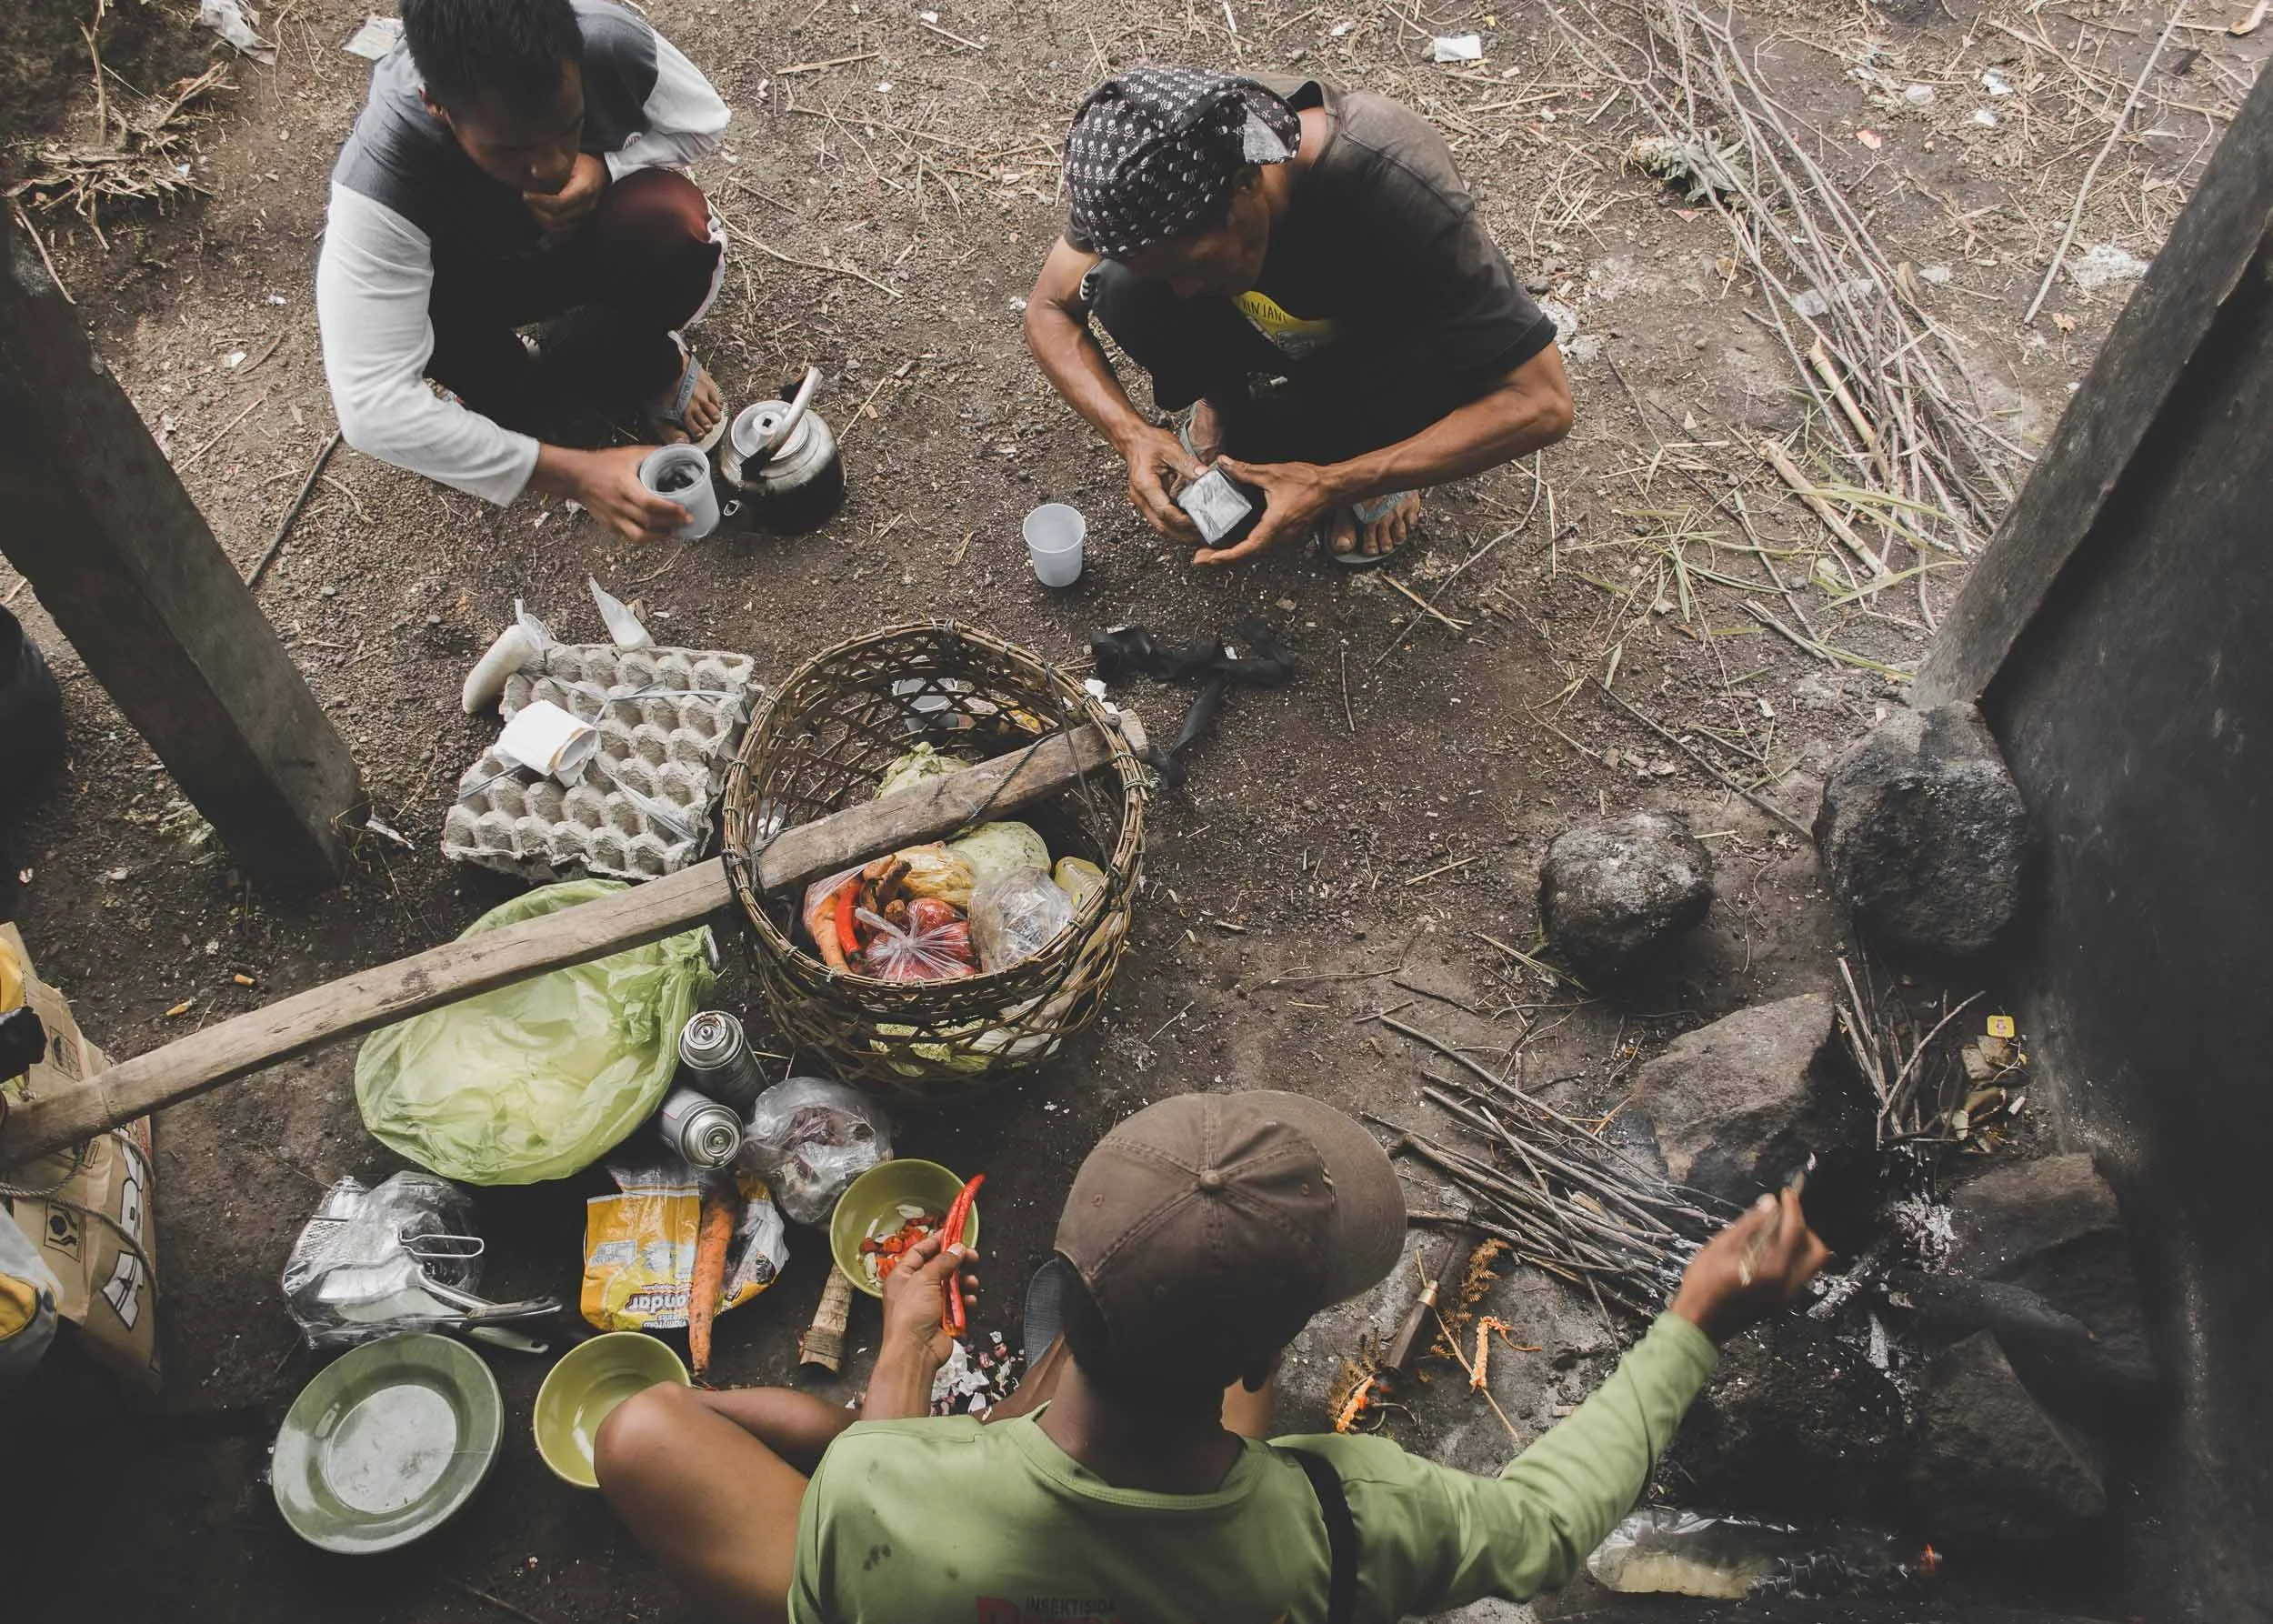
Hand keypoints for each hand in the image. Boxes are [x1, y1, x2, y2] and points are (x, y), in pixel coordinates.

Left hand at [525, 152, 608, 233]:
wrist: (602, 173)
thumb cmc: (585, 164)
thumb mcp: (570, 158)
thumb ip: (553, 165)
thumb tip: (534, 171)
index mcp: (583, 190)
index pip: (558, 203)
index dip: (539, 202)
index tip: (527, 195)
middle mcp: (586, 207)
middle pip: (557, 219)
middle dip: (537, 211)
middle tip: (528, 199)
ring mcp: (586, 217)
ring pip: (559, 229)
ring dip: (543, 220)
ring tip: (534, 207)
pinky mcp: (583, 223)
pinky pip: (565, 234)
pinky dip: (552, 230)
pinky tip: (543, 220)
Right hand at [562, 445, 689, 542]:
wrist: (576, 476)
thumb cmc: (601, 465)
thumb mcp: (627, 454)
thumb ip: (650, 454)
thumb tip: (673, 453)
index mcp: (624, 485)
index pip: (649, 503)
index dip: (669, 509)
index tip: (684, 510)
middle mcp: (618, 504)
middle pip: (648, 521)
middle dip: (671, 523)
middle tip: (687, 520)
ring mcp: (613, 517)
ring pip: (639, 535)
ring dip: (660, 536)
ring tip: (674, 531)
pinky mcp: (610, 525)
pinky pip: (631, 537)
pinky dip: (647, 538)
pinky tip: (657, 534)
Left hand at [877, 1230, 979, 1374]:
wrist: (915, 1351)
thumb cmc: (910, 1315)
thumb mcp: (924, 1279)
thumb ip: (943, 1261)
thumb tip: (957, 1249)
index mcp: (902, 1276)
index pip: (920, 1252)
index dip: (937, 1241)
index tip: (953, 1233)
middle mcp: (915, 1289)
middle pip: (940, 1268)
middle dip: (957, 1262)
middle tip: (971, 1256)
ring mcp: (930, 1305)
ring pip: (952, 1286)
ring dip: (964, 1283)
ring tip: (970, 1283)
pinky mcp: (943, 1319)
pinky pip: (959, 1305)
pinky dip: (966, 1302)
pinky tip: (969, 1302)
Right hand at [1115, 423, 1204, 541]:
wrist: (1132, 440)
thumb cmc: (1147, 443)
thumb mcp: (1170, 449)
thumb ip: (1187, 464)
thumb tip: (1204, 476)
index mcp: (1144, 485)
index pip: (1165, 512)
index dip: (1183, 521)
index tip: (1200, 522)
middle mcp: (1141, 498)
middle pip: (1162, 526)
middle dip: (1183, 535)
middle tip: (1204, 537)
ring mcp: (1143, 502)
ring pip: (1161, 526)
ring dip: (1180, 534)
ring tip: (1200, 536)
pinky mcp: (1148, 502)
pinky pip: (1162, 519)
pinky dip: (1176, 526)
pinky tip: (1190, 527)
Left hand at [1193, 456, 1339, 566]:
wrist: (1333, 488)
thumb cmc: (1309, 482)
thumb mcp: (1272, 474)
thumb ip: (1245, 470)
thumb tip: (1223, 463)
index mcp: (1273, 526)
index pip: (1244, 550)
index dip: (1223, 557)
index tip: (1206, 559)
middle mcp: (1279, 538)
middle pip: (1246, 557)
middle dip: (1221, 560)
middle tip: (1200, 559)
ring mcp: (1284, 539)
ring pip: (1254, 554)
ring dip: (1234, 556)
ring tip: (1213, 554)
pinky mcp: (1287, 536)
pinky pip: (1263, 547)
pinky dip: (1246, 549)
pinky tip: (1236, 543)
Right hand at [1669, 1186, 1830, 1343]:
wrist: (1699, 1323)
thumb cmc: (1704, 1283)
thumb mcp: (1721, 1246)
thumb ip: (1750, 1224)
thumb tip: (1770, 1203)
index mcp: (1774, 1267)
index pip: (1795, 1229)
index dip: (1793, 1207)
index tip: (1786, 1194)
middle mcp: (1789, 1284)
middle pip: (1817, 1251)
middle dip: (1804, 1229)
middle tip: (1783, 1219)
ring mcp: (1788, 1297)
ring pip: (1811, 1265)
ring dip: (1800, 1245)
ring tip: (1775, 1234)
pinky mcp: (1782, 1304)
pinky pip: (1800, 1276)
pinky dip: (1793, 1259)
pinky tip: (1769, 1252)